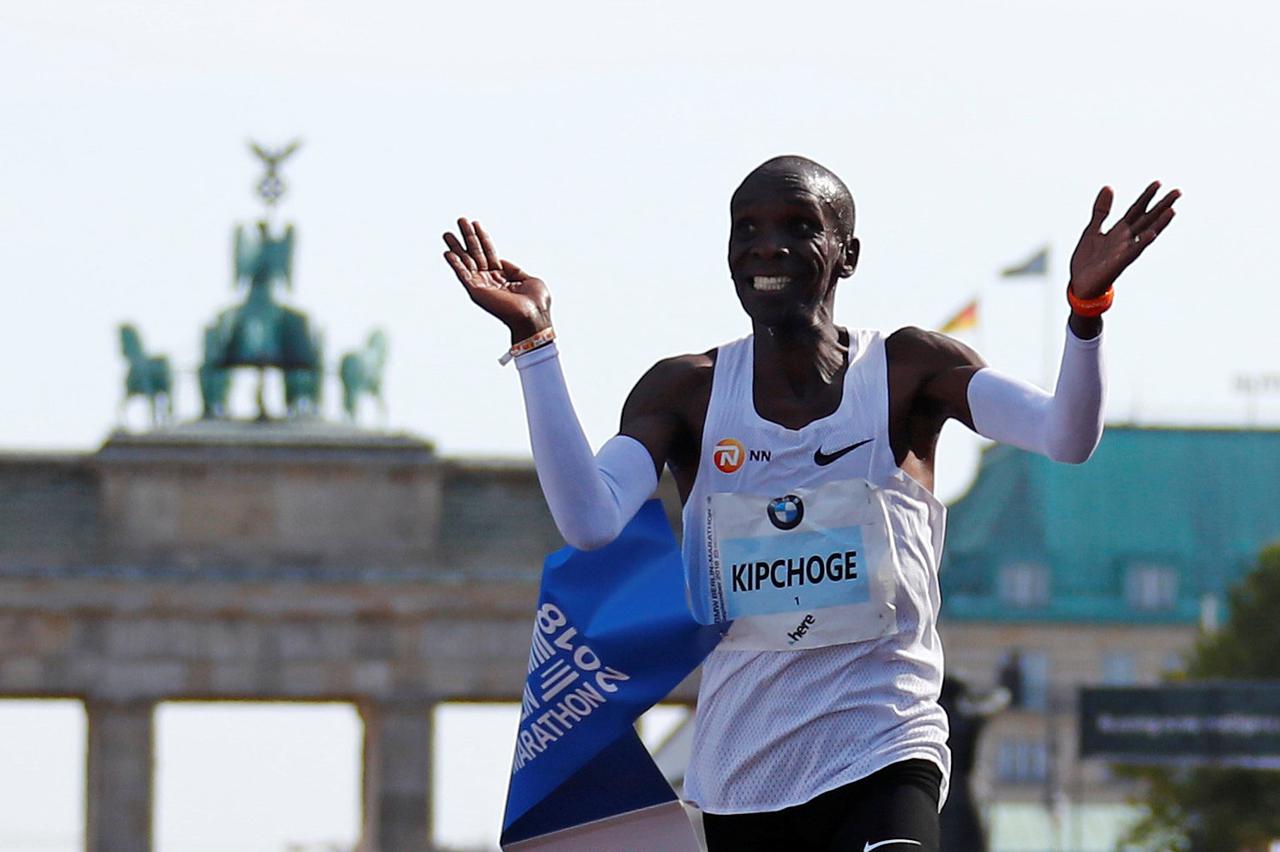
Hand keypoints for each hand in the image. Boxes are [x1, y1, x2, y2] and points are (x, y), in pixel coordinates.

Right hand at [443, 218, 551, 342]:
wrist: (534, 316)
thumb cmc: (536, 303)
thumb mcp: (528, 279)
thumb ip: (514, 269)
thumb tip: (501, 261)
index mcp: (502, 276)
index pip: (489, 252)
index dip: (482, 237)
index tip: (476, 223)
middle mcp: (490, 280)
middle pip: (476, 253)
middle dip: (468, 236)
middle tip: (460, 220)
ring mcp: (482, 285)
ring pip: (466, 262)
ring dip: (456, 247)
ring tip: (447, 233)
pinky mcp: (477, 292)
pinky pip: (463, 275)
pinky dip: (455, 264)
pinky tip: (448, 253)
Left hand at [1069, 182, 1179, 299]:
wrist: (1080, 285)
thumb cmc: (1088, 260)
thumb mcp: (1092, 229)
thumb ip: (1101, 210)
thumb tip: (1108, 187)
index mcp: (1119, 231)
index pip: (1136, 210)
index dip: (1146, 197)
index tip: (1158, 183)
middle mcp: (1125, 239)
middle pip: (1147, 219)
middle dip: (1161, 206)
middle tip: (1178, 191)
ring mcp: (1124, 251)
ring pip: (1145, 234)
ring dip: (1159, 223)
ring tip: (1172, 210)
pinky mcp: (1119, 263)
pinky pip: (1133, 251)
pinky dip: (1142, 242)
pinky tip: (1151, 234)